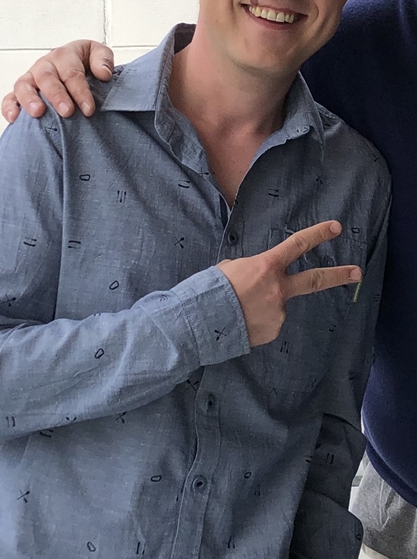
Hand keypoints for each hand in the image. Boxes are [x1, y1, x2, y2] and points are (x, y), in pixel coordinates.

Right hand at [2, 39, 114, 122]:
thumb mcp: (98, 54)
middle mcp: (44, 66)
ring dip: (30, 99)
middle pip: (47, 77)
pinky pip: (9, 98)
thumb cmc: (85, 65)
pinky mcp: (20, 93)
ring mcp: (30, 79)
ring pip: (24, 85)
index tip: (89, 109)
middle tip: (67, 112)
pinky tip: (14, 118)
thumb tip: (102, 74)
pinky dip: (9, 107)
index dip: (80, 90)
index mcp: (64, 55)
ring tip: (38, 113)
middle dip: (56, 95)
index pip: (71, 72)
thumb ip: (103, 59)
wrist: (75, 69)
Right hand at [218, 221, 361, 346]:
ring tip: (237, 310)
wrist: (200, 321)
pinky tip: (240, 321)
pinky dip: (256, 321)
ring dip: (262, 306)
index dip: (318, 234)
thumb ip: (247, 269)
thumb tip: (253, 276)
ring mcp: (278, 312)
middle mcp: (278, 289)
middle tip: (357, 273)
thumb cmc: (209, 290)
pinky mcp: (273, 330)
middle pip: (314, 279)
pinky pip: (268, 322)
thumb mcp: (227, 269)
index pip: (297, 245)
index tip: (335, 228)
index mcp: (266, 266)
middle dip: (339, 275)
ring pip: (276, 305)